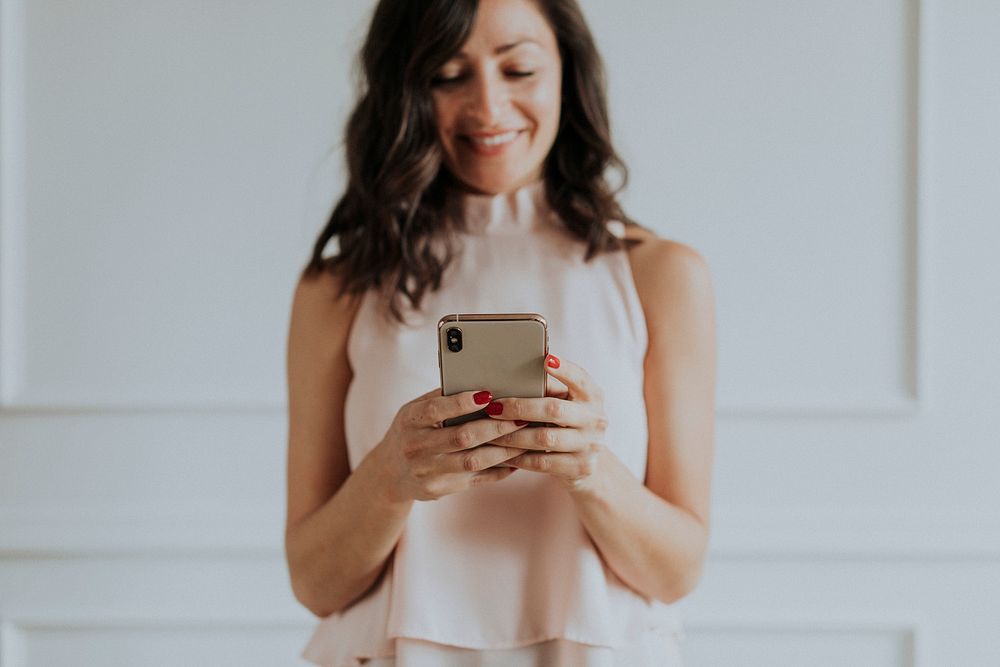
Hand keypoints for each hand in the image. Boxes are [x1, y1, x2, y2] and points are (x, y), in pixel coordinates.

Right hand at [374, 388, 529, 501]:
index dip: (462, 402)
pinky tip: (516, 459)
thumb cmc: (410, 432)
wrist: (389, 474)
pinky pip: (476, 479)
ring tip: (525, 437)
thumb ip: (441, 399)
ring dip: (503, 450)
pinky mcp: (440, 489)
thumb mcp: (414, 411)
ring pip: (473, 461)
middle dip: (495, 426)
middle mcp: (416, 447)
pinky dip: (499, 470)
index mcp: (409, 421)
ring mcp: (427, 471)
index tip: (488, 394)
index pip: (436, 410)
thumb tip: (479, 380)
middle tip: (521, 417)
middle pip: (461, 437)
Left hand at [485, 354, 607, 491]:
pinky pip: (542, 462)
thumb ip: (548, 391)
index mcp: (593, 396)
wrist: (590, 464)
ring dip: (512, 435)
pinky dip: (519, 457)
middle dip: (520, 408)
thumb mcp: (567, 404)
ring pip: (544, 439)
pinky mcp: (581, 468)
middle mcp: (596, 419)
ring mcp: (590, 445)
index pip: (580, 378)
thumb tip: (511, 377)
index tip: (546, 359)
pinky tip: (503, 453)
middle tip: (494, 407)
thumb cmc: (568, 424)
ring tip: (490, 432)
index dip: (565, 369)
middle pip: (554, 410)